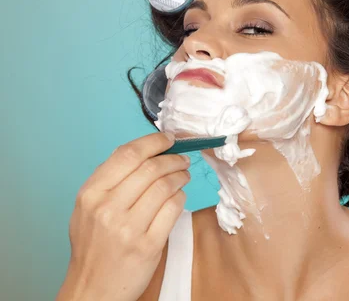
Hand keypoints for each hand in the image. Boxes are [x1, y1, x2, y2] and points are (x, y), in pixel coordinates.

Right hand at [56, 132, 190, 300]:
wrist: (93, 288)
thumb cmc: (94, 245)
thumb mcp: (88, 207)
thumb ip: (111, 180)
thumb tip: (144, 151)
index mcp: (91, 194)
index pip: (128, 154)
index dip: (153, 141)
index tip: (168, 139)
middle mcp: (107, 208)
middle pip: (151, 168)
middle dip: (173, 159)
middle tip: (182, 159)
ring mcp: (129, 228)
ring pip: (166, 186)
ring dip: (180, 176)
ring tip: (183, 175)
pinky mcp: (148, 245)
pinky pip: (174, 208)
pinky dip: (181, 197)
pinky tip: (179, 197)